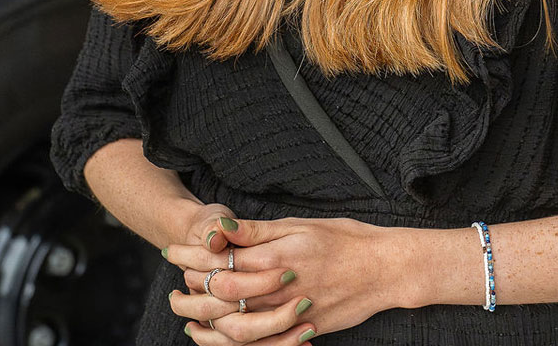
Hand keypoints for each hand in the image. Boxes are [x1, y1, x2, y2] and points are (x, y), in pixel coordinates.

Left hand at [164, 214, 401, 343]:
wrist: (384, 270)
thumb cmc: (345, 239)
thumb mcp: (300, 225)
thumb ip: (256, 231)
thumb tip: (220, 228)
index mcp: (275, 257)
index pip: (219, 260)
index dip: (191, 257)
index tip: (173, 253)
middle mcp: (278, 290)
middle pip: (219, 295)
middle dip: (189, 291)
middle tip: (174, 284)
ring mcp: (289, 315)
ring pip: (233, 326)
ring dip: (205, 320)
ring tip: (188, 310)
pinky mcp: (299, 331)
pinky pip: (258, 345)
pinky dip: (232, 342)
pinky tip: (218, 333)